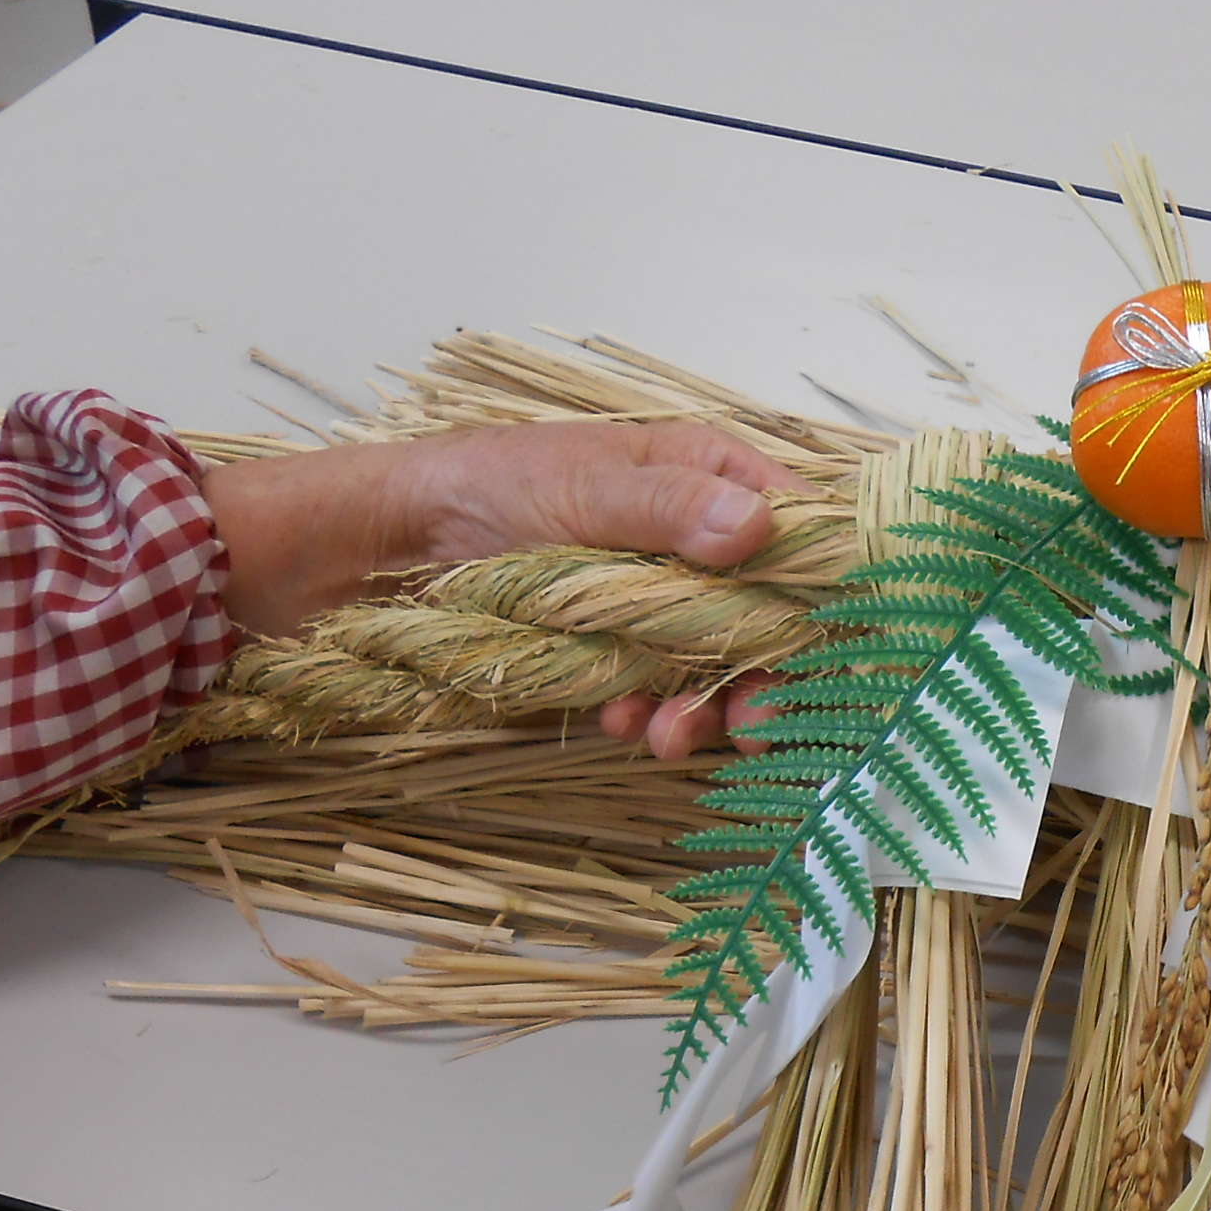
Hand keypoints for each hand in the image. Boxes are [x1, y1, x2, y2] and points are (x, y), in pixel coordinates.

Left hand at [200, 419, 799, 756]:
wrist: (388, 545)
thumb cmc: (485, 489)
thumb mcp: (582, 489)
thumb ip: (671, 509)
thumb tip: (758, 528)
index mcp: (708, 475)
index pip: (804, 535)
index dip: (822, 598)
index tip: (813, 656)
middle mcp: (698, 535)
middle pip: (773, 615)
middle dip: (763, 676)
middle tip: (752, 729)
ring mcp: (660, 597)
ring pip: (720, 664)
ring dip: (703, 708)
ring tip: (662, 735)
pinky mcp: (620, 646)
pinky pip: (661, 689)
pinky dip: (649, 712)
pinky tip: (619, 718)